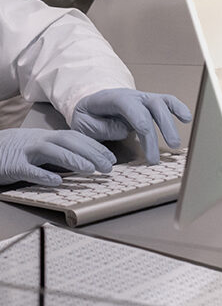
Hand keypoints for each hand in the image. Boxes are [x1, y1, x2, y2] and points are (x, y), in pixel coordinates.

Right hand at [0, 128, 114, 186]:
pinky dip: (43, 175)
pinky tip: (56, 182)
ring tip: (89, 170)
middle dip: (91, 153)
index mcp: (50, 137)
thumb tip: (88, 160)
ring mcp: (26, 152)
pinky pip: (28, 170)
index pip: (77, 138)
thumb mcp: (43, 147)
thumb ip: (62, 151)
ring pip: (51, 152)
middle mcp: (40, 141)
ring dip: (72, 160)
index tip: (112, 158)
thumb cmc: (20, 150)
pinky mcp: (12, 166)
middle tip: (108, 167)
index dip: (96, 147)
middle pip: (69, 142)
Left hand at [71, 89, 191, 164]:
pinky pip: (167, 102)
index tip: (146, 135)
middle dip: (159, 128)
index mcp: (111, 98)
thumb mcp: (82, 124)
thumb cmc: (87, 116)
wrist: (91, 103)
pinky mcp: (151, 104)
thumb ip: (101, 128)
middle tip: (160, 152)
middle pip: (151, 106)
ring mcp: (143, 98)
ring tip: (175, 145)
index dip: (140, 119)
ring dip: (170, 124)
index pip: (129, 105)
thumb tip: (124, 130)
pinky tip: (187, 119)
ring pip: (162, 104)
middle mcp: (132, 95)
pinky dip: (178, 108)